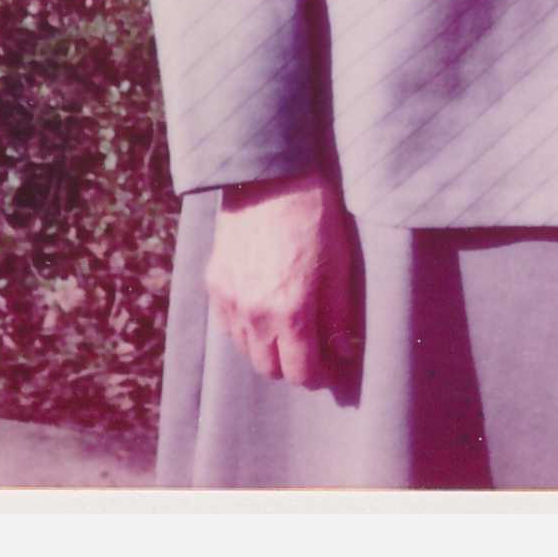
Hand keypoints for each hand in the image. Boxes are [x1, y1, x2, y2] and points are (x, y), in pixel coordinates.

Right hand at [205, 174, 359, 390]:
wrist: (271, 179)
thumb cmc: (313, 219)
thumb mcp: (339, 267)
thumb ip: (338, 316)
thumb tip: (342, 353)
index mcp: (291, 312)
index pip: (300, 371)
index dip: (317, 377)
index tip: (328, 369)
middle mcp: (255, 315)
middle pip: (269, 368)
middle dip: (291, 367)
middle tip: (309, 352)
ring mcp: (230, 300)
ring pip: (245, 350)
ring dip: (266, 350)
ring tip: (286, 332)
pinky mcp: (214, 283)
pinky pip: (227, 325)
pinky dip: (244, 329)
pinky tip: (261, 313)